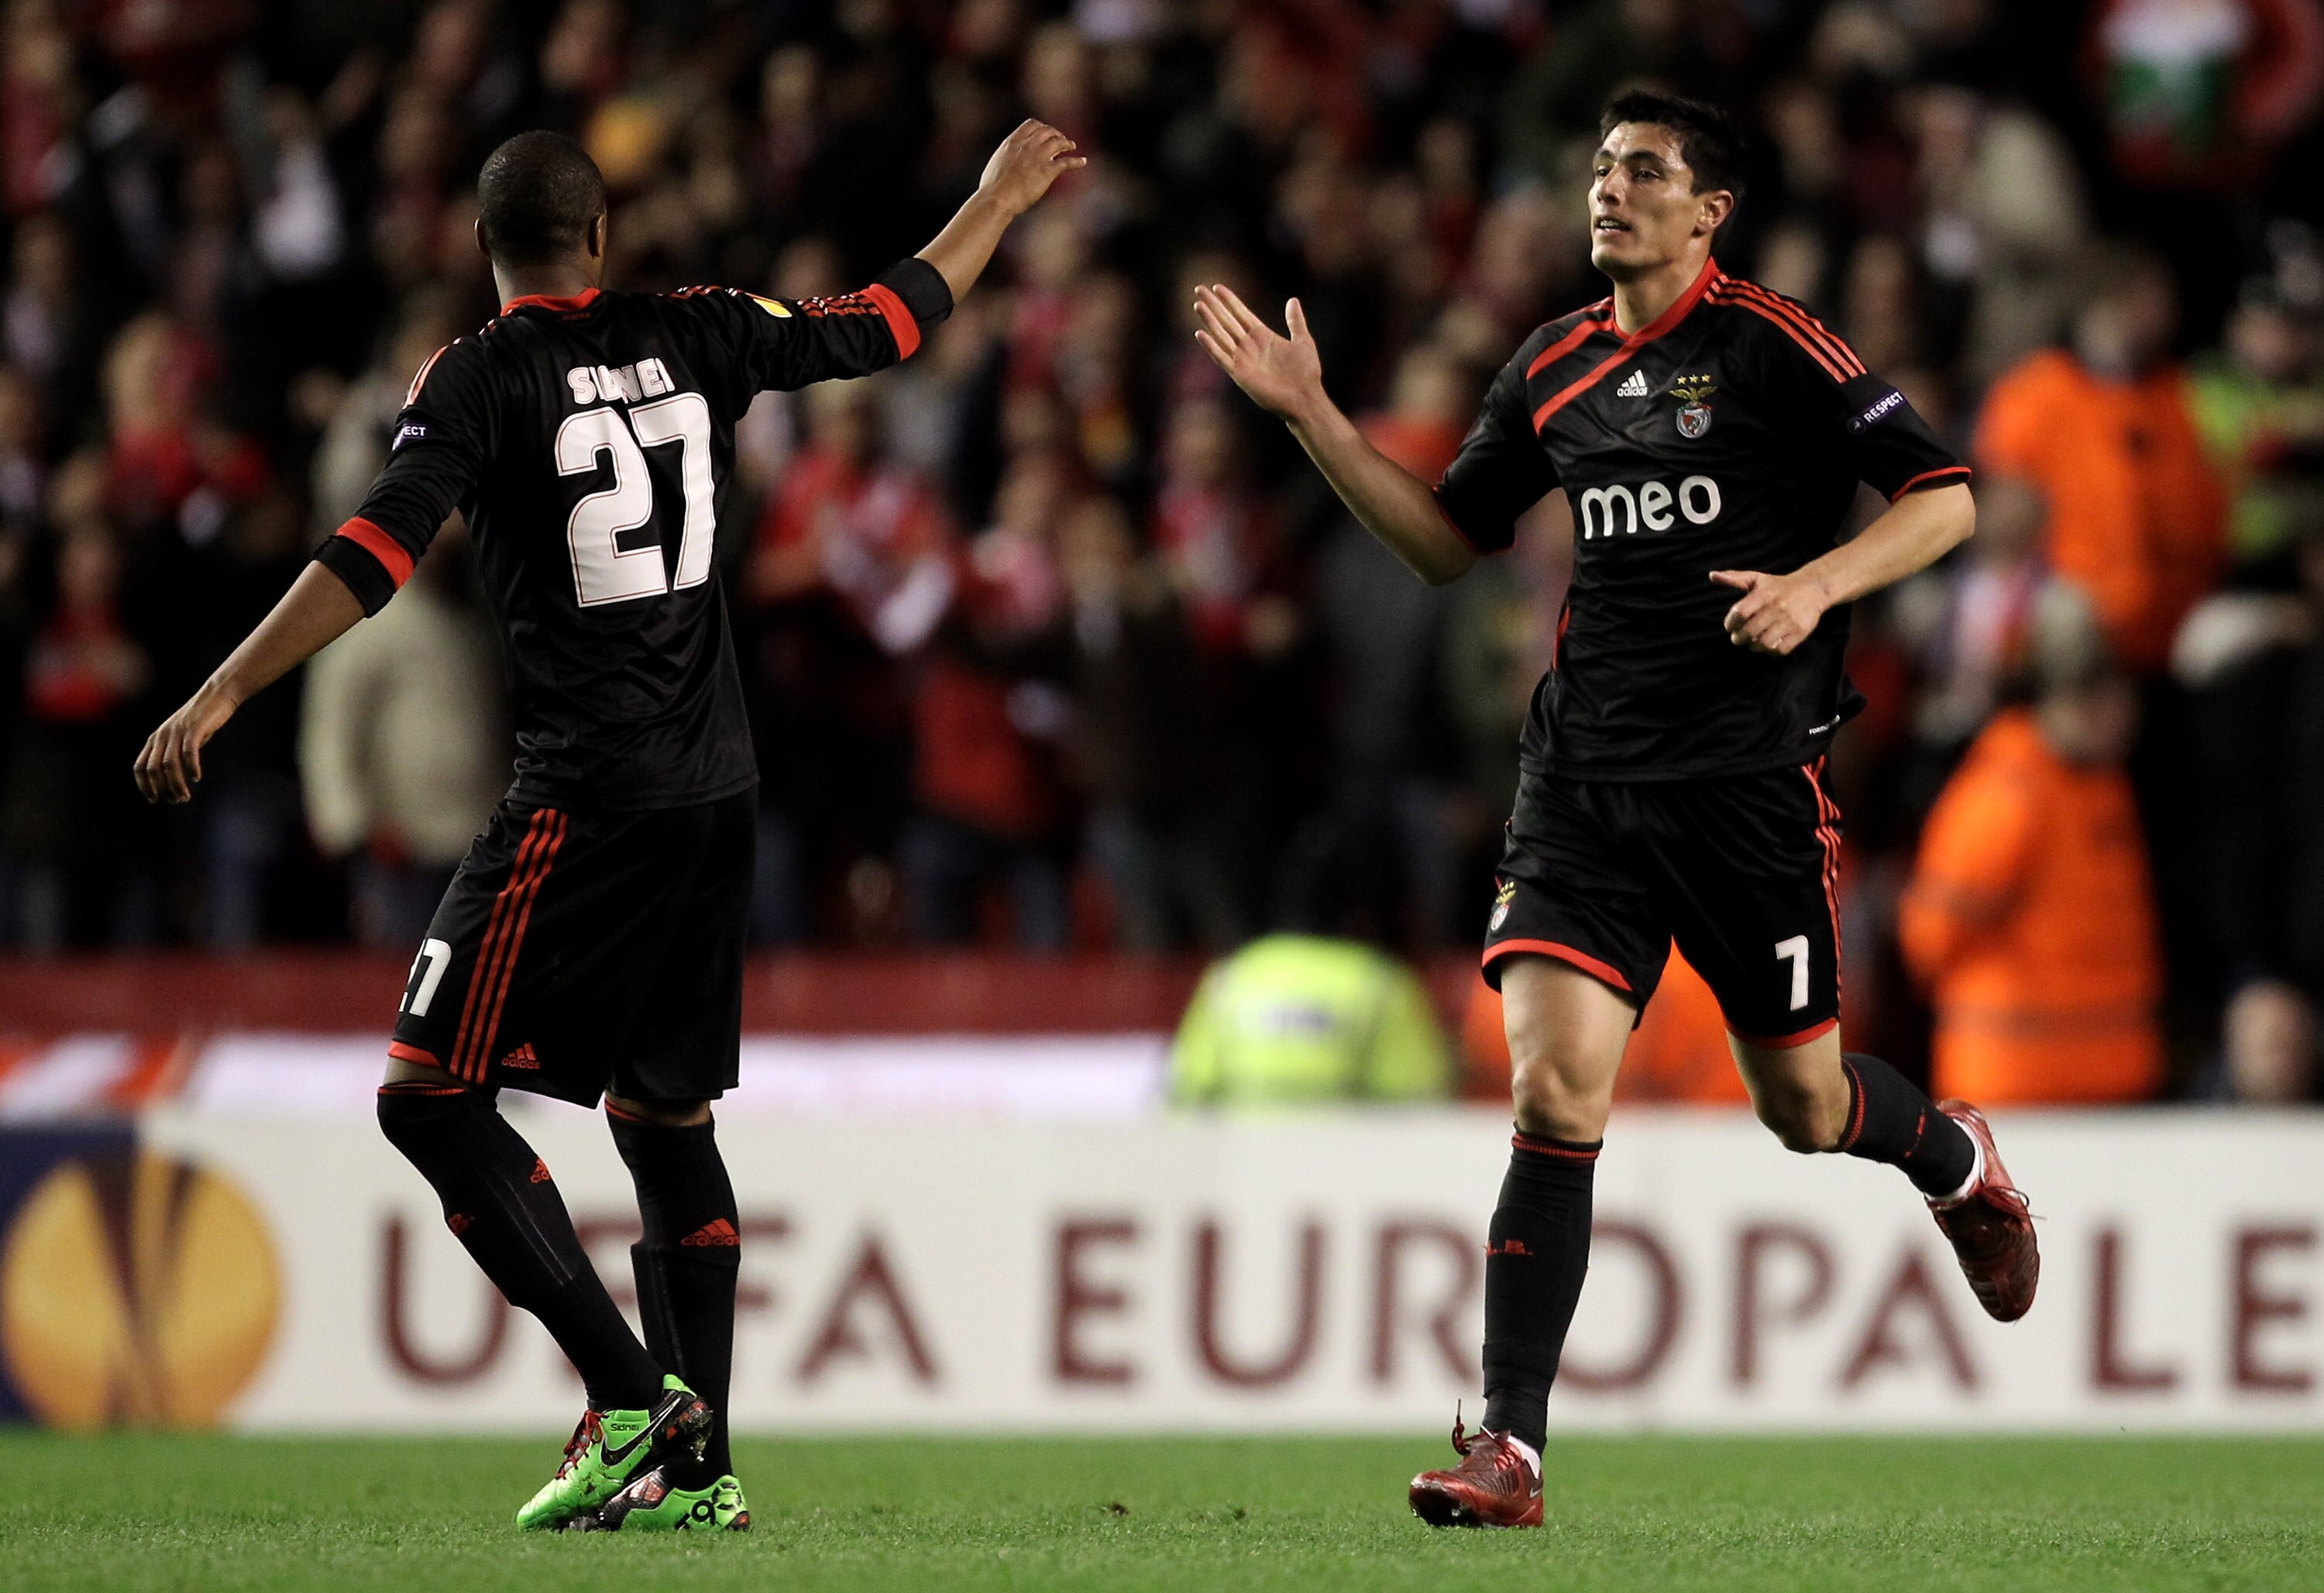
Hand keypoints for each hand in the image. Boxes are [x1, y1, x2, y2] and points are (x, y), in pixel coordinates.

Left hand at [133, 683, 238, 803]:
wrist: (217, 695)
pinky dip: (191, 767)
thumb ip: (176, 752)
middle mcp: (162, 735)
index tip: (154, 800)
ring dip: (176, 784)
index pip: (140, 767)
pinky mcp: (193, 728)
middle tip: (176, 801)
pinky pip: (189, 752)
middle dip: (162, 789)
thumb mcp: (183, 736)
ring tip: (185, 797)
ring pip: (170, 764)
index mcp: (156, 738)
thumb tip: (175, 776)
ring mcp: (177, 731)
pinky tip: (196, 778)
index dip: (144, 785)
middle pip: (154, 769)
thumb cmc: (202, 719)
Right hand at [976, 120, 1085, 217]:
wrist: (997, 198)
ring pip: (1058, 142)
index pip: (1032, 125)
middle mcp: (1027, 145)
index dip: (1042, 127)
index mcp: (1013, 142)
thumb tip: (1007, 161)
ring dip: (1067, 143)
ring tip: (1071, 146)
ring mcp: (1039, 156)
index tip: (1046, 132)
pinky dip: (1077, 161)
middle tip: (1060, 138)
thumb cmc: (992, 187)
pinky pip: (1067, 162)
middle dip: (1055, 133)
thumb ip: (1006, 157)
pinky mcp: (1048, 171)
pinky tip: (1083, 162)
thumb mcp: (996, 163)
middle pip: (1047, 130)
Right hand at [1192, 286, 1324, 423]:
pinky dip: (1211, 346)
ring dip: (1209, 320)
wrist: (1304, 397)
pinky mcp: (1239, 373)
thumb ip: (1295, 321)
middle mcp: (1249, 345)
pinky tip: (1200, 333)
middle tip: (1198, 289)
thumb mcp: (1303, 341)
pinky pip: (1221, 357)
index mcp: (1262, 336)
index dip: (1229, 300)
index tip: (1217, 286)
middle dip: (1213, 305)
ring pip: (1221, 335)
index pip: (1241, 313)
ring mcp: (1243, 359)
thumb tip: (1293, 300)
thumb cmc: (1306, 373)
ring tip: (1198, 305)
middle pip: (1227, 320)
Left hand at [1712, 569, 1828, 655]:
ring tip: (1753, 643)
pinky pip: (1781, 650)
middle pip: (1750, 631)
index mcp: (1764, 594)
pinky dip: (1771, 651)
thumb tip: (1712, 575)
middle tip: (1738, 639)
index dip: (1730, 623)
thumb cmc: (1779, 586)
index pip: (1740, 613)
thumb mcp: (1757, 579)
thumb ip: (1734, 578)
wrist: (1813, 588)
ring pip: (1764, 644)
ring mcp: (1789, 621)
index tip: (1730, 627)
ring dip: (1754, 647)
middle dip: (1739, 638)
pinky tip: (1769, 645)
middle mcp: (1777, 607)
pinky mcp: (1800, 632)